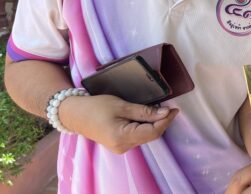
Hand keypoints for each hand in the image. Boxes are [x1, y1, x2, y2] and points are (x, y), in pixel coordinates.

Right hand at [59, 94, 177, 152]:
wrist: (74, 114)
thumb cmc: (96, 107)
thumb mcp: (122, 105)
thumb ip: (144, 111)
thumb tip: (164, 112)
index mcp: (123, 137)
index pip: (153, 132)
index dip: (166, 120)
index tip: (175, 109)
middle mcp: (122, 146)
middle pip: (150, 136)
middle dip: (162, 122)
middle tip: (170, 108)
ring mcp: (120, 147)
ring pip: (145, 136)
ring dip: (154, 124)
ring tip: (160, 110)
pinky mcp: (118, 144)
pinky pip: (137, 136)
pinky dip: (145, 127)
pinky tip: (147, 116)